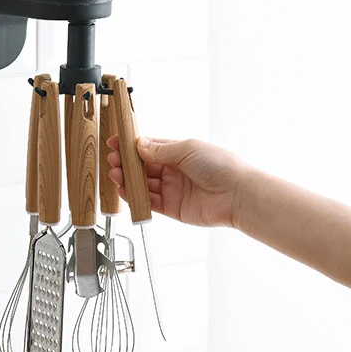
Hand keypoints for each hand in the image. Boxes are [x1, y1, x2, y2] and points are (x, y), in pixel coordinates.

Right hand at [106, 136, 248, 227]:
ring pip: (144, 185)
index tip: (115, 143)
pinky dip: (135, 198)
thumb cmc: (220, 166)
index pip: (149, 148)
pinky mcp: (173, 208)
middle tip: (112, 160)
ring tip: (115, 174)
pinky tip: (125, 191)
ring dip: (128, 180)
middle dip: (126, 164)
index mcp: (179, 153)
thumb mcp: (186, 149)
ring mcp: (173, 190)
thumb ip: (160, 150)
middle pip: (143, 167)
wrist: (237, 195)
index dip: (131, 147)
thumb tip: (139, 145)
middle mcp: (175, 171)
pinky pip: (149, 203)